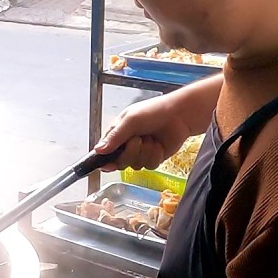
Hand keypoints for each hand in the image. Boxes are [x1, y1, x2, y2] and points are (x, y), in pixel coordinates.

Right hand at [95, 74, 222, 171]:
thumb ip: (115, 136)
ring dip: (145, 152)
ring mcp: (140, 153)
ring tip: (151, 138)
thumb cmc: (154, 111)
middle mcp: (126, 145)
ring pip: (135, 165)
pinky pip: (149, 165)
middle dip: (130, 152)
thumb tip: (98, 150)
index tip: (107, 165)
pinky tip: (159, 144)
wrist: (179, 116)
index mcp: (117, 134)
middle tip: (138, 140)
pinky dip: (155, 155)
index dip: (105, 160)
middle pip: (120, 162)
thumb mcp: (130, 120)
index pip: (104, 152)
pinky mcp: (153, 158)